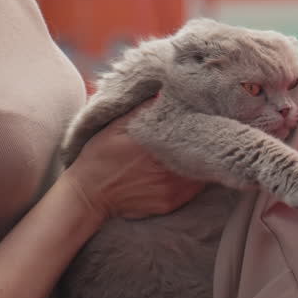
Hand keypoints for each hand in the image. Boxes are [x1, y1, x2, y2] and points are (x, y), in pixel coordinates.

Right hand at [61, 109, 203, 220]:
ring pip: (202, 172)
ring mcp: (170, 190)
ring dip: (202, 160)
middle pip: (202, 153)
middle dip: (205, 142)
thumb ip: (144, 109)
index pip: (195, 134)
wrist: (89, 194)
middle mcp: (166, 170)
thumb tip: (166, 93)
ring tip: (199, 149)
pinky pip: (193, 189)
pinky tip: (187, 167)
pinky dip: (194, 177)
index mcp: (154, 146)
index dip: (204, 125)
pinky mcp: (170, 204)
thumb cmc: (100, 156)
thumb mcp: (116, 124)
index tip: (207, 116)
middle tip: (208, 130)